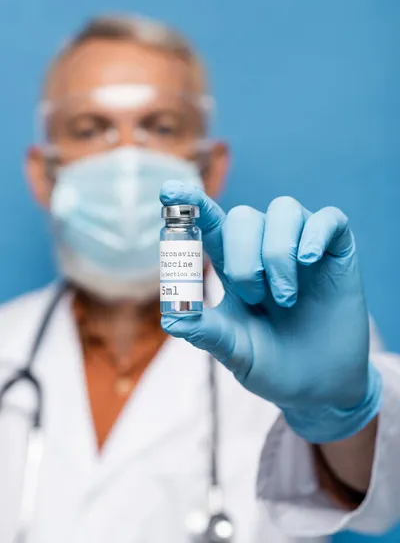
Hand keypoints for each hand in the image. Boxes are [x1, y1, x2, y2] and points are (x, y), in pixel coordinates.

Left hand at [160, 181, 381, 442]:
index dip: (192, 204)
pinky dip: (315, 234)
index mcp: (234, 265)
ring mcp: (303, 246)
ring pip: (283, 210)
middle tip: (254, 297)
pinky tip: (310, 261)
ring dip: (277, 252)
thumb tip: (170, 316)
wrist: (320, 387)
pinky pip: (328, 219)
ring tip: (284, 297)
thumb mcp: (234, 351)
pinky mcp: (338, 251)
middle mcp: (265, 247)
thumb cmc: (272, 365)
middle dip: (242, 257)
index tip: (168, 192)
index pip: (211, 224)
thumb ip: (206, 331)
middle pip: (244, 216)